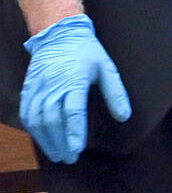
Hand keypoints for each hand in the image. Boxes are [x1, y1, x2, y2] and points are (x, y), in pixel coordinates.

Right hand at [20, 15, 131, 163]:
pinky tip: (41, 139)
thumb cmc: (86, 51)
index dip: (74, 133)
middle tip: (69, 159)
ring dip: (45, 140)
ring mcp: (37, 88)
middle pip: (53, 121)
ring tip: (57, 154)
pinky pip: (26, 112)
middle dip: (60, 142)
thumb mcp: (106, 67)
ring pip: (37, 120)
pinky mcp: (28, 89)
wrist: (58, 33)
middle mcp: (52, 86)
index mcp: (73, 81)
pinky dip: (32, 129)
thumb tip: (124, 117)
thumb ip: (115, 93)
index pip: (72, 113)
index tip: (77, 150)